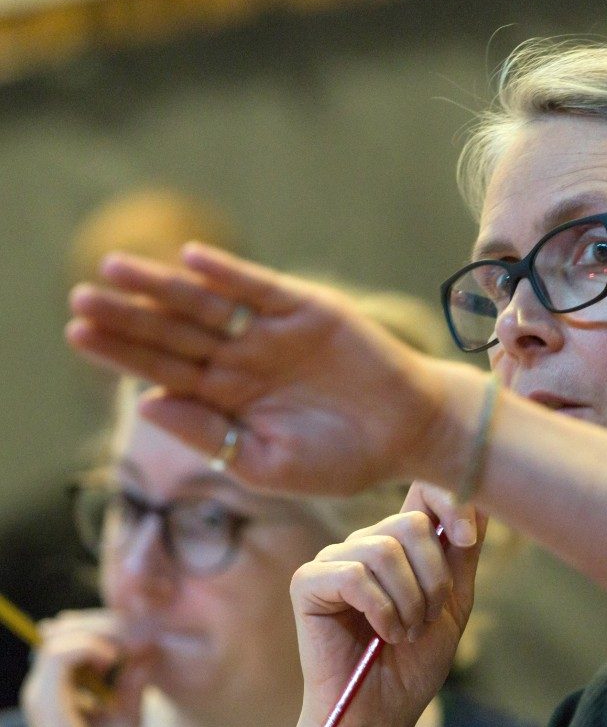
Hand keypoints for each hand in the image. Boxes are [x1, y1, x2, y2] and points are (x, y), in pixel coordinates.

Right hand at [22, 611, 155, 726]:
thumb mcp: (128, 707)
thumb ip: (133, 675)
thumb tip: (150, 642)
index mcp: (60, 687)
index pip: (74, 634)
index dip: (109, 625)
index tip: (145, 633)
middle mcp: (45, 687)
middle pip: (68, 629)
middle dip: (108, 623)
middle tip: (142, 631)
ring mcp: (41, 694)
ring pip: (61, 636)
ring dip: (100, 632)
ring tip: (129, 647)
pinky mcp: (47, 704)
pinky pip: (58, 655)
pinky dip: (89, 647)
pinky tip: (115, 659)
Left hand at [66, 243, 452, 495]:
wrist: (409, 435)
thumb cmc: (342, 460)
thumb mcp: (267, 464)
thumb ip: (211, 436)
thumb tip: (146, 404)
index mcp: (229, 400)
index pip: (165, 371)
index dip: (123, 353)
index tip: (78, 334)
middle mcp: (243, 361)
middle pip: (176, 333)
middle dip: (130, 316)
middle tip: (80, 297)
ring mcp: (273, 333)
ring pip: (208, 305)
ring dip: (165, 287)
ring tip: (116, 269)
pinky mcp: (307, 310)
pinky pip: (260, 289)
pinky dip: (229, 276)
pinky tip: (192, 261)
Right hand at [291, 482, 485, 726]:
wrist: (380, 714)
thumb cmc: (413, 663)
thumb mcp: (452, 603)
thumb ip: (462, 553)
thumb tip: (482, 502)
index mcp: (397, 543)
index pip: (422, 491)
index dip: (449, 501)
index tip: (466, 539)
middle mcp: (364, 543)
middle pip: (411, 524)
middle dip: (432, 580)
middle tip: (424, 621)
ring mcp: (333, 560)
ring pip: (385, 550)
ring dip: (408, 602)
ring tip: (403, 633)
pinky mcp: (308, 582)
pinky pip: (355, 575)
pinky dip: (380, 610)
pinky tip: (379, 634)